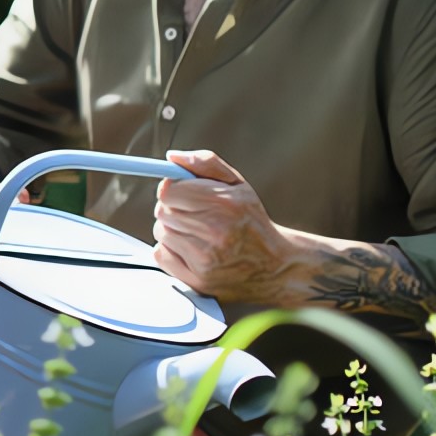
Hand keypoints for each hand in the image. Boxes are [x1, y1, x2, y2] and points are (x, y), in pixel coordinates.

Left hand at [152, 149, 298, 305]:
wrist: (275, 265)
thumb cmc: (252, 221)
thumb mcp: (238, 184)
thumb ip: (206, 164)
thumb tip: (172, 157)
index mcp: (225, 203)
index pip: (168, 191)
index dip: (173, 189)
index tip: (183, 192)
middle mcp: (215, 231)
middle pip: (162, 211)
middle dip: (175, 208)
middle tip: (196, 213)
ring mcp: (205, 258)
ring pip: (161, 232)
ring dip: (173, 229)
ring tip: (198, 232)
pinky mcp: (197, 278)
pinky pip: (160, 254)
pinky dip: (171, 250)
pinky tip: (193, 249)